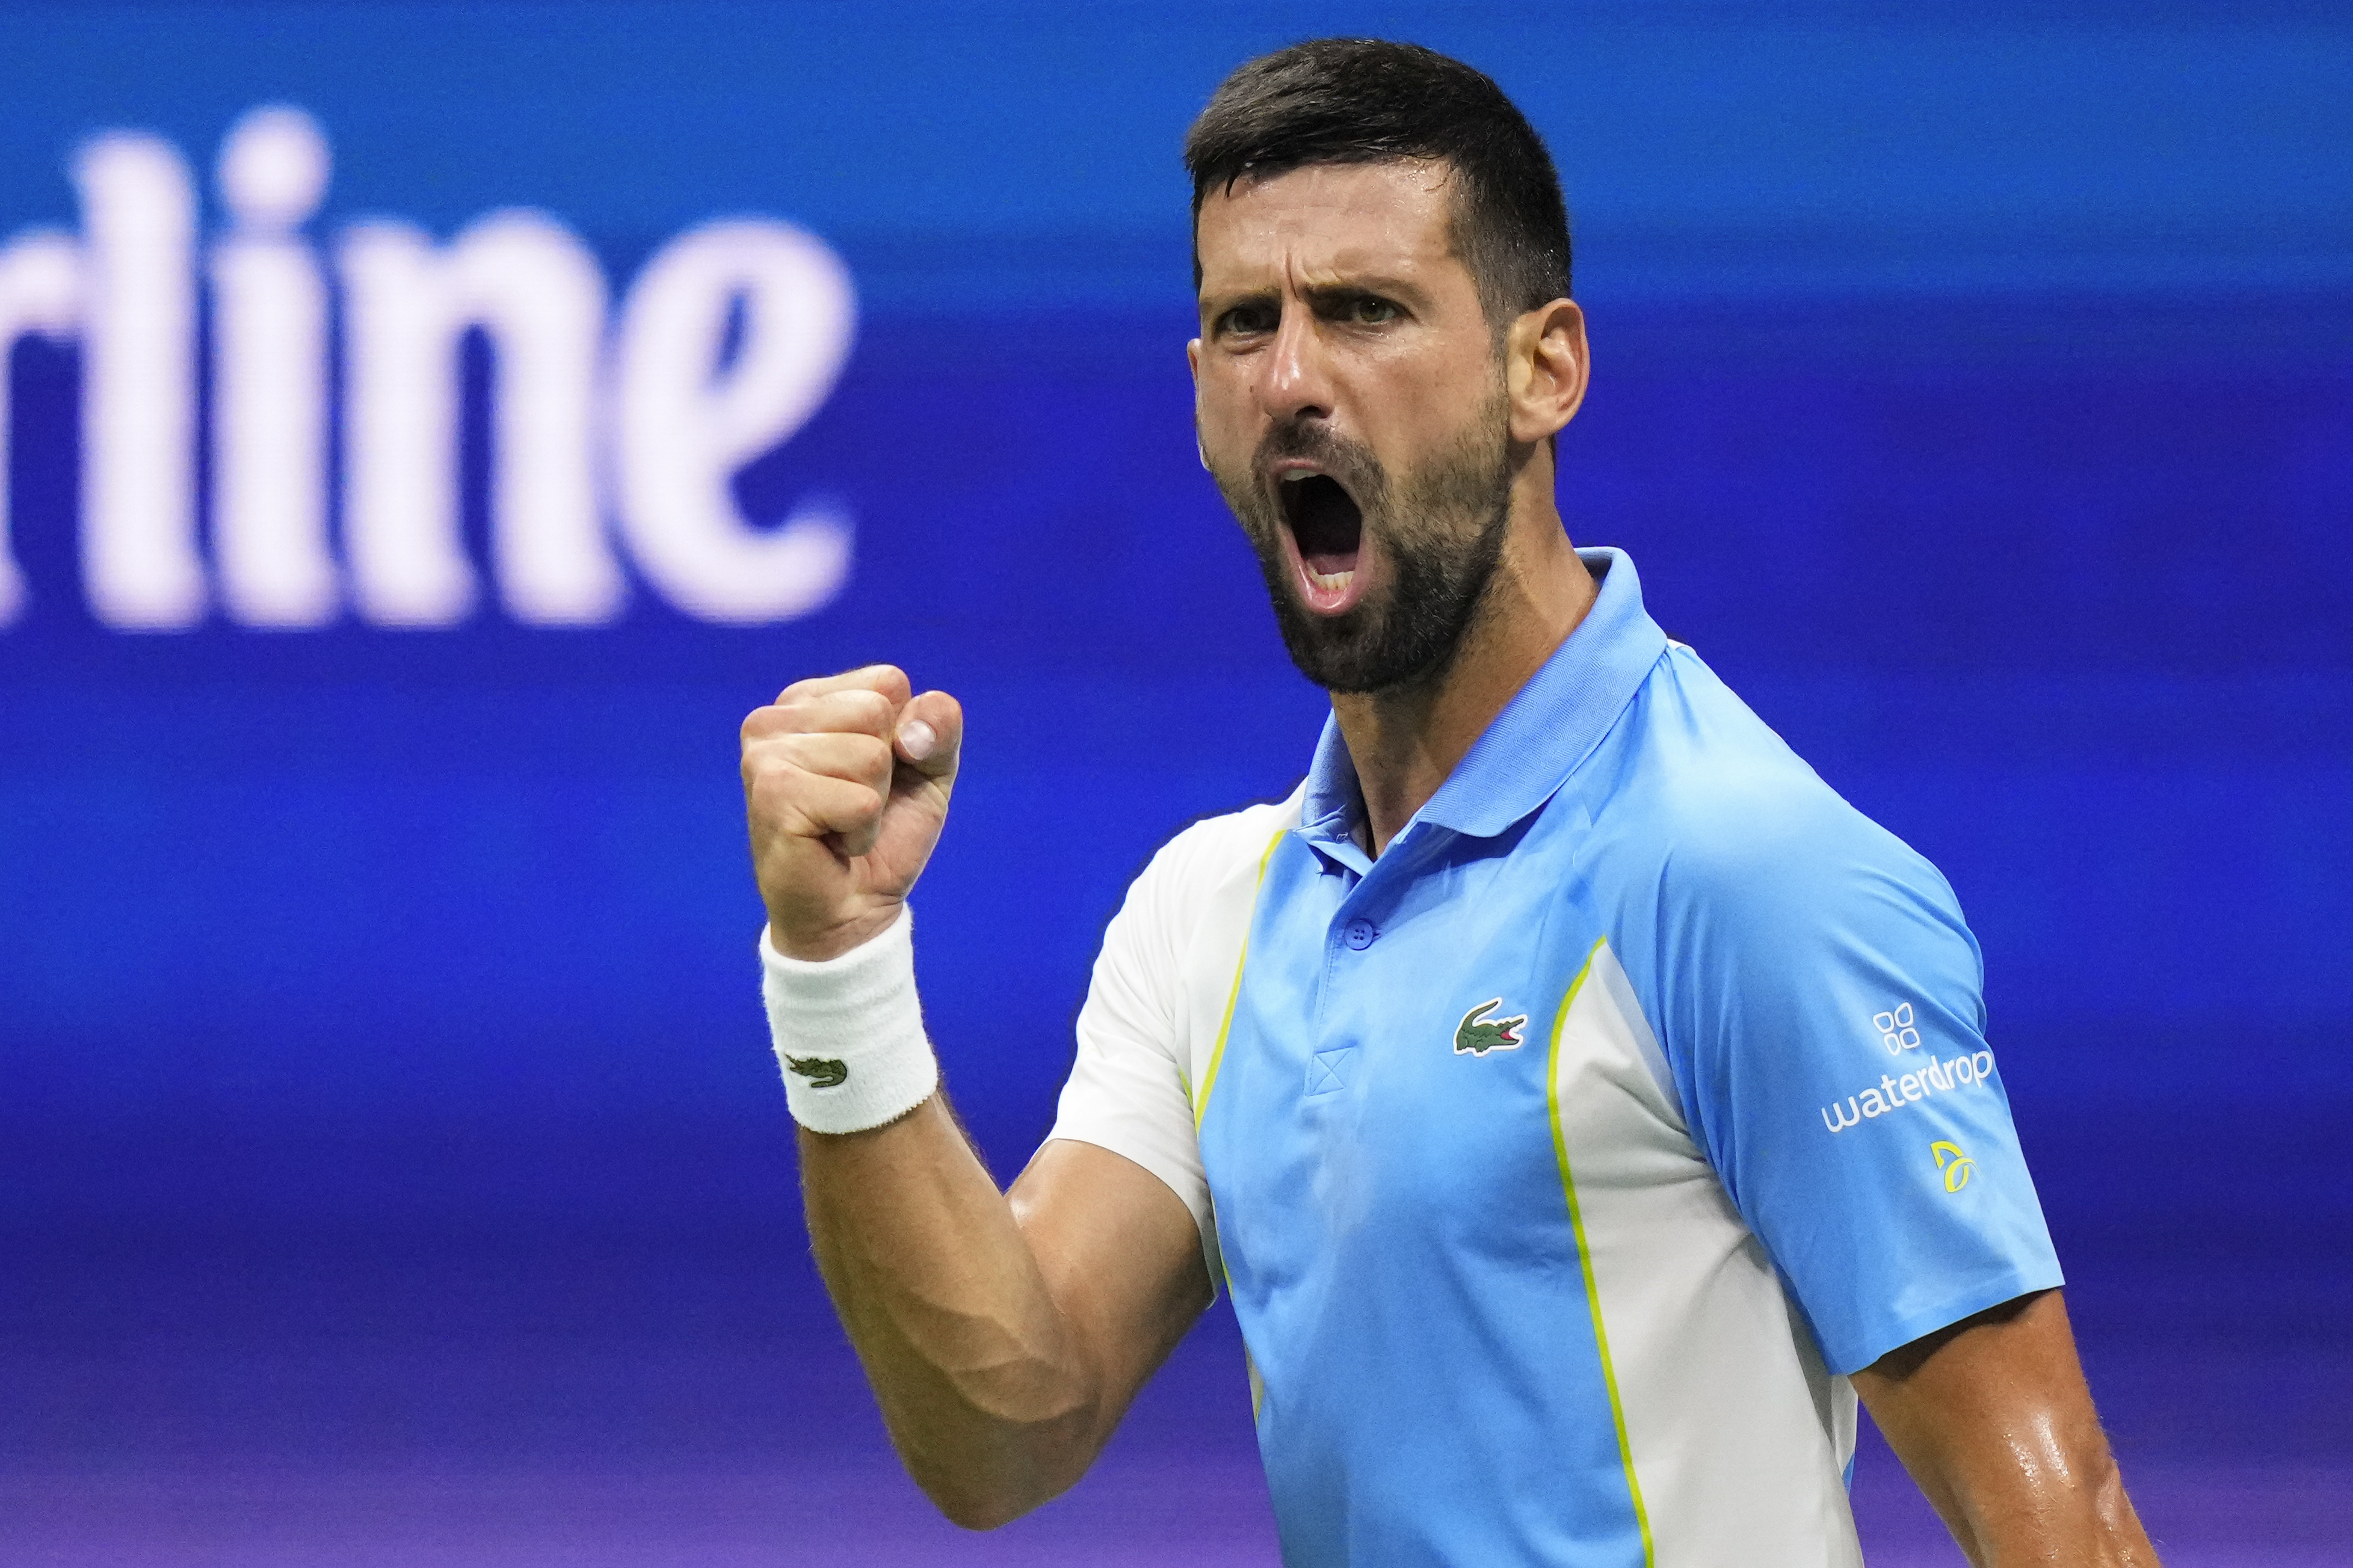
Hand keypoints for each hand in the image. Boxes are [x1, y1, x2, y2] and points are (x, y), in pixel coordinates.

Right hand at [741, 665, 963, 959]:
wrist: (851, 910)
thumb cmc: (883, 834)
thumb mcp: (929, 771)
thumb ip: (938, 727)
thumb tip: (912, 730)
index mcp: (808, 699)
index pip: (889, 682)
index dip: (907, 735)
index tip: (879, 775)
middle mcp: (774, 717)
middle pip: (878, 712)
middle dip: (888, 770)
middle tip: (856, 806)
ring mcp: (766, 754)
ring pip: (871, 756)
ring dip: (873, 805)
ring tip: (842, 825)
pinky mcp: (773, 795)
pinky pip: (861, 801)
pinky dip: (862, 832)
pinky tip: (832, 844)